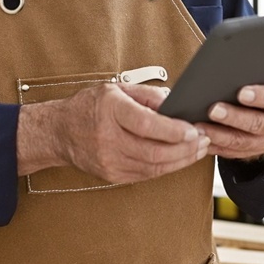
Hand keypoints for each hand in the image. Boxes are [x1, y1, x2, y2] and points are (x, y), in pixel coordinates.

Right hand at [18, 83, 209, 182]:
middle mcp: (108, 138)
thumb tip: (176, 103)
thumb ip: (147, 95)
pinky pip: (146, 174)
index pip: (147, 124)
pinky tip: (178, 159)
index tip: (193, 130)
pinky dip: (166, 167)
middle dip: (185, 149)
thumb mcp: (116, 88)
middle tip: (203, 141)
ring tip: (197, 151)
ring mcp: (109, 161)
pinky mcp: (112, 175)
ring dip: (180, 160)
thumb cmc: (90, 106)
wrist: (60, 132)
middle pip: (154, 151)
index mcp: (110, 111)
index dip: (174, 130)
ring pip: (153, 167)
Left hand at [196, 84, 263, 160]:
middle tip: (213, 110)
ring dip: (218, 135)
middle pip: (256, 123)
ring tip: (199, 127)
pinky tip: (200, 139)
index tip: (241, 92)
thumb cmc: (260, 91)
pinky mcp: (249, 154)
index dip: (260, 96)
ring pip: (240, 141)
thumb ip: (249, 78)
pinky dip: (213, 146)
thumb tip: (225, 70)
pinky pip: (230, 152)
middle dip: (233, 117)